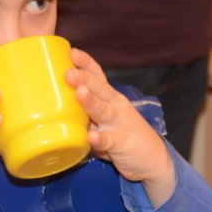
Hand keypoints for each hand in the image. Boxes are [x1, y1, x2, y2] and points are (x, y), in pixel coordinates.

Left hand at [66, 48, 174, 207]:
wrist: (153, 159)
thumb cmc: (123, 136)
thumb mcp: (104, 121)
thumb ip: (85, 115)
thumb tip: (57, 108)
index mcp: (111, 98)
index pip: (99, 76)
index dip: (87, 64)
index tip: (72, 52)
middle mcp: (116, 106)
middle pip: (100, 89)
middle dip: (84, 78)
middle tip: (69, 71)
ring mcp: (119, 124)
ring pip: (103, 111)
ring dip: (90, 102)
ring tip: (79, 93)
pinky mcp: (121, 143)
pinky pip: (108, 141)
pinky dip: (100, 139)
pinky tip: (92, 137)